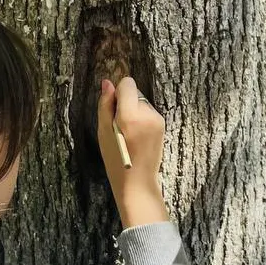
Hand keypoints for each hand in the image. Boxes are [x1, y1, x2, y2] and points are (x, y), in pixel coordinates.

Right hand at [97, 78, 168, 227]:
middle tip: (119, 127)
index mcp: (131, 116)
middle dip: (125, 105)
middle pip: (134, 94)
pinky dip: (141, 120)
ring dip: (133, 113)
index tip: (114, 109)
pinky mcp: (162, 124)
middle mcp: (147, 114)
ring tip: (128, 135)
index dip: (118, 93)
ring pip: (141, 104)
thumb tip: (107, 82)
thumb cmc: (115, 159)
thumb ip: (105, 104)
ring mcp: (157, 119)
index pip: (128, 84)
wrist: (137, 181)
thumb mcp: (103, 131)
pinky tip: (137, 137)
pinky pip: (148, 113)